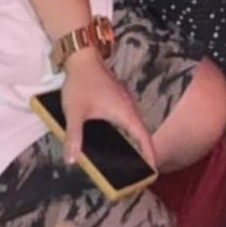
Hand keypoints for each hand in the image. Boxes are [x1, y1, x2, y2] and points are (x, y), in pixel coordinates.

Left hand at [61, 48, 154, 167]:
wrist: (82, 58)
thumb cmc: (81, 85)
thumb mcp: (74, 112)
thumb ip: (74, 137)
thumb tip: (72, 161)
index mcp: (123, 112)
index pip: (142, 136)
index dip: (149, 152)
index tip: (154, 168)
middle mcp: (129, 106)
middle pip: (141, 130)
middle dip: (144, 149)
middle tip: (143, 168)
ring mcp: (125, 99)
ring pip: (135, 122)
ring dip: (137, 138)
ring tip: (134, 156)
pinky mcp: (119, 96)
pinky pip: (129, 117)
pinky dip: (130, 129)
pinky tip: (119, 135)